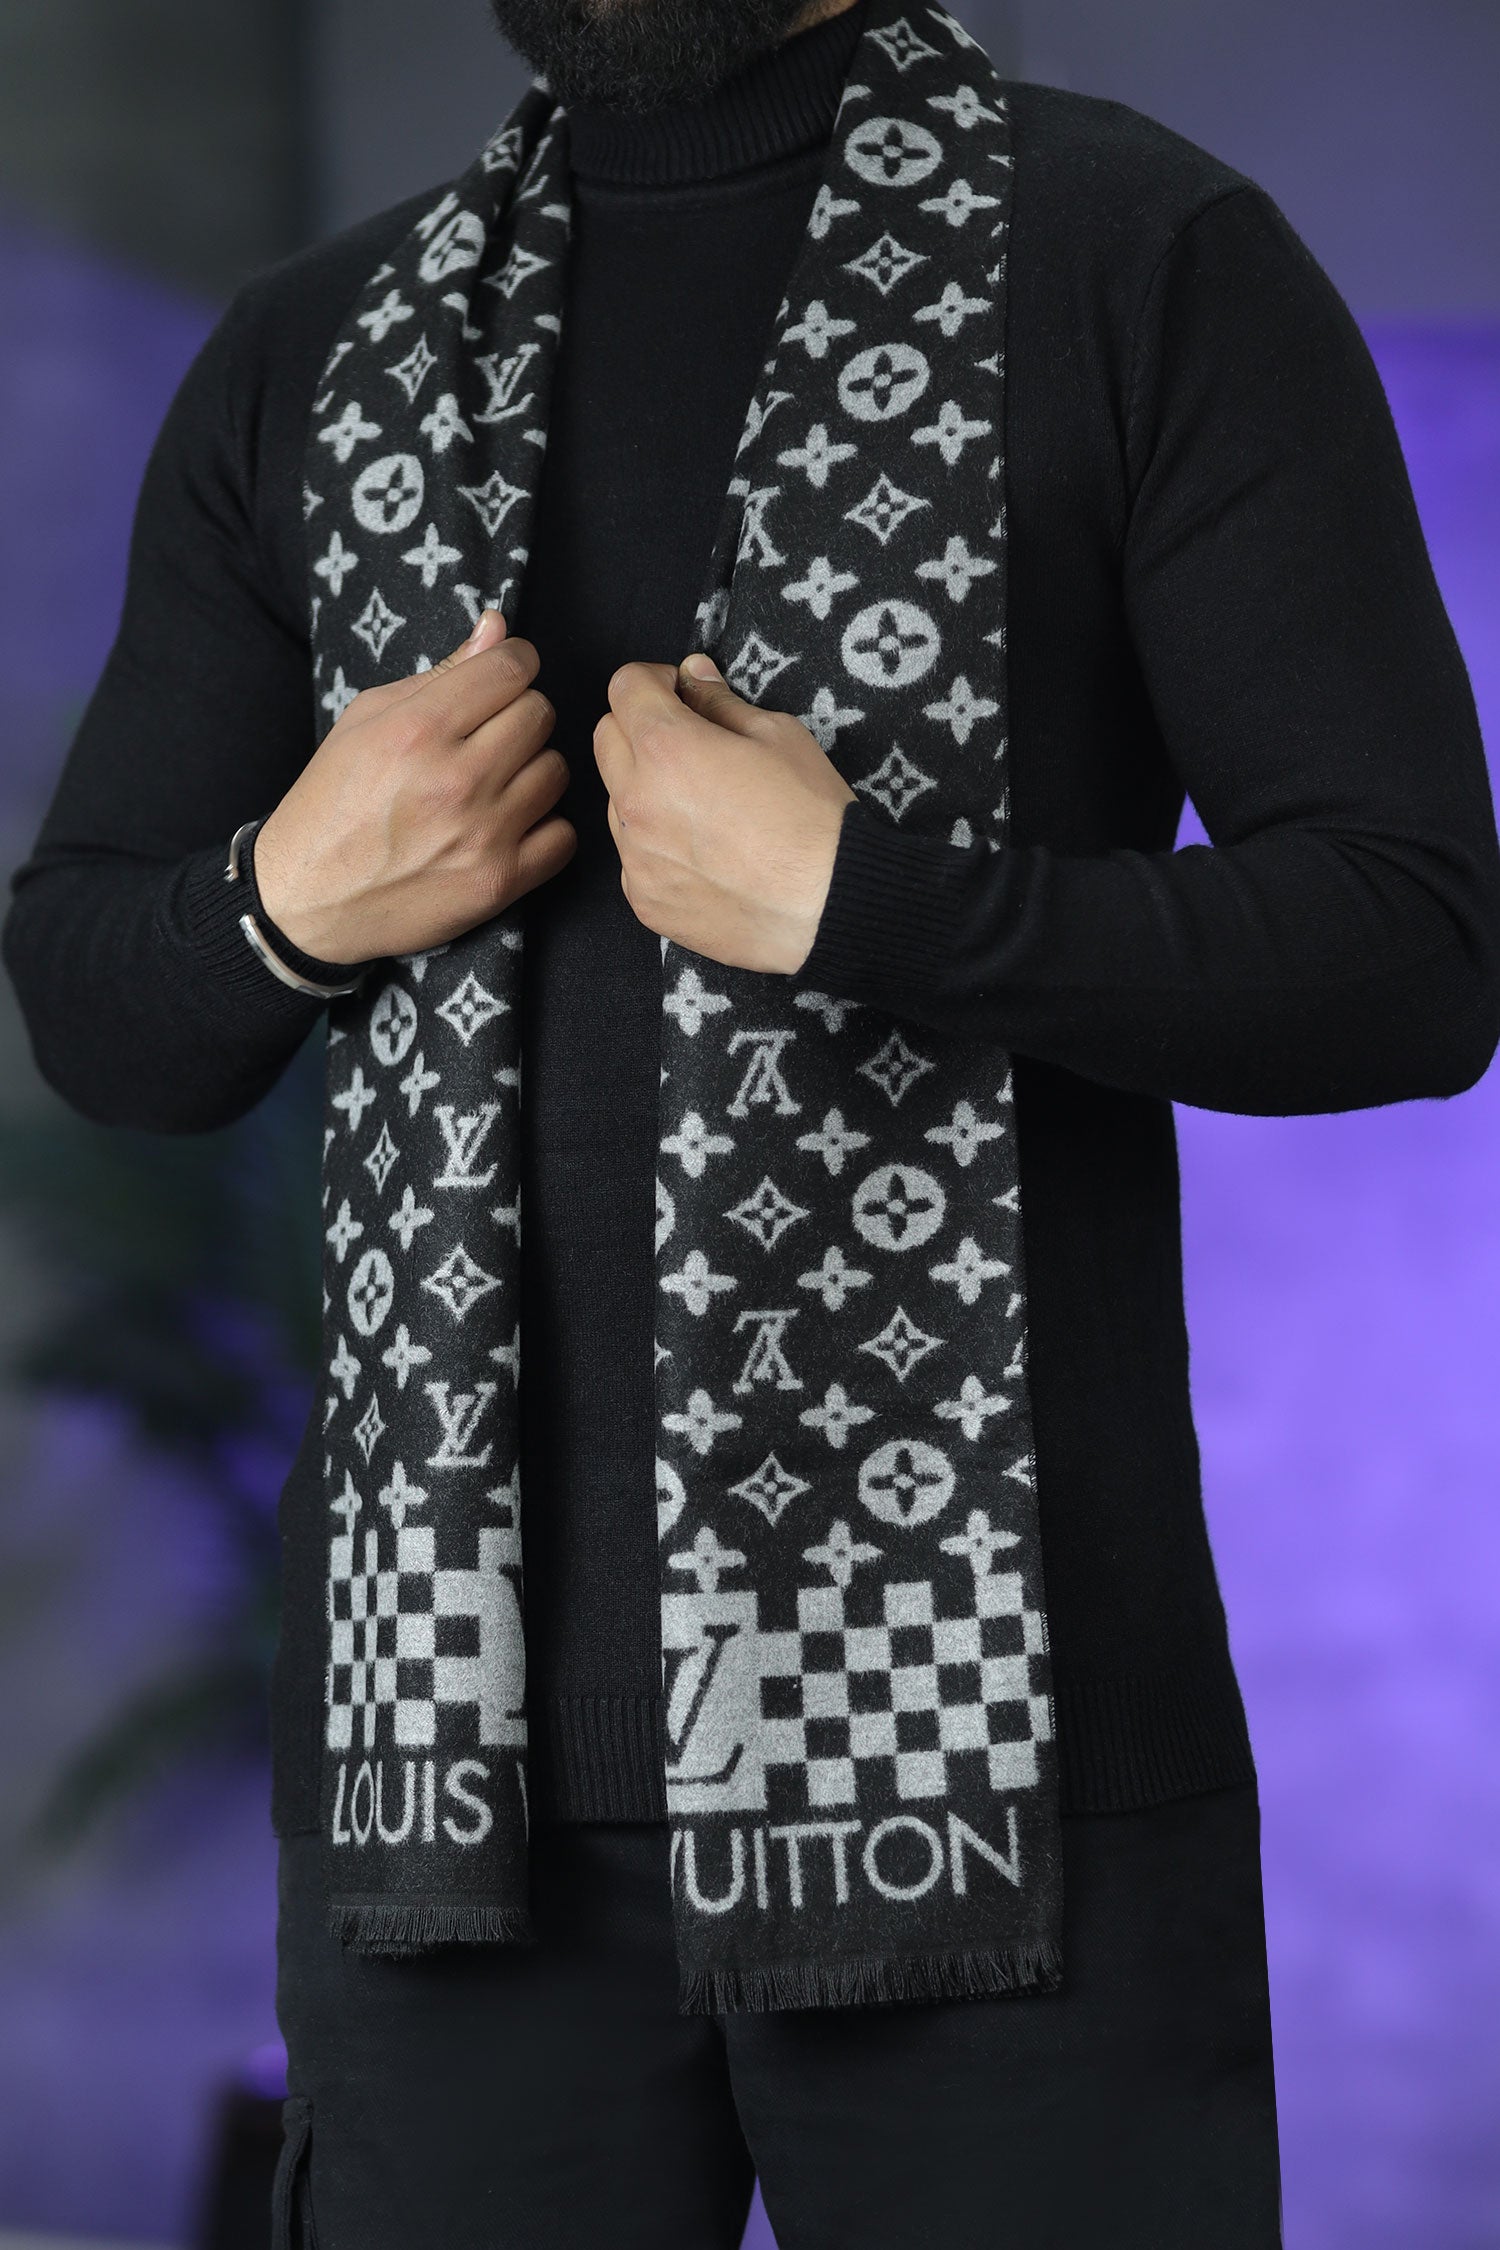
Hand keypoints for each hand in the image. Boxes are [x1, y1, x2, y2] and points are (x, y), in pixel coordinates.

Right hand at [254, 611, 574, 964]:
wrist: (307, 898)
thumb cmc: (334, 801)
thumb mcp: (368, 719)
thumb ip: (439, 673)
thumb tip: (497, 627)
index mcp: (419, 729)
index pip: (512, 668)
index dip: (512, 664)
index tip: (500, 679)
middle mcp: (456, 779)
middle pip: (541, 714)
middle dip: (519, 717)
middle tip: (488, 738)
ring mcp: (482, 834)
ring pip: (557, 771)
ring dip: (532, 772)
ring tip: (494, 784)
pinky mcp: (499, 881)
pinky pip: (564, 835)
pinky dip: (543, 829)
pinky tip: (509, 827)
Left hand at [593, 653, 856, 974]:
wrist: (831, 905)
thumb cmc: (812, 816)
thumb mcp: (778, 736)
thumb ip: (721, 703)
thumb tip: (694, 675)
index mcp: (666, 748)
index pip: (624, 688)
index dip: (654, 681)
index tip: (679, 694)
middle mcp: (636, 802)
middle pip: (607, 740)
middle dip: (640, 729)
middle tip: (688, 744)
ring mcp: (635, 857)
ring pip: (617, 802)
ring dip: (645, 791)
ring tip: (701, 809)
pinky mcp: (645, 901)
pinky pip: (634, 858)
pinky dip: (657, 847)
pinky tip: (705, 856)